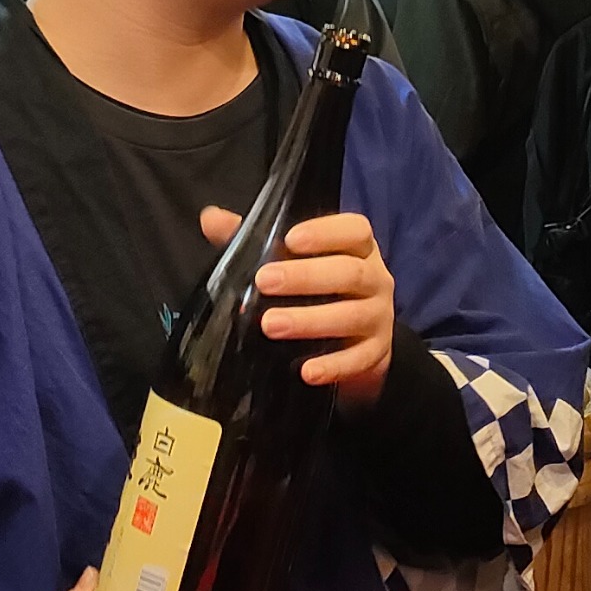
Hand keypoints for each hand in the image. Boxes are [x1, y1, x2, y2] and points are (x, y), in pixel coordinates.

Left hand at [203, 201, 394, 403]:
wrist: (354, 342)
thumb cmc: (318, 290)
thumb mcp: (290, 261)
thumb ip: (254, 239)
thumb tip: (211, 219)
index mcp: (357, 249)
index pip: (354, 231)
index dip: (325, 232)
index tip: (290, 239)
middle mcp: (375, 278)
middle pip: (349, 273)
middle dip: (306, 277)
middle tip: (264, 282)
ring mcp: (380, 317)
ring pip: (352, 315)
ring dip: (311, 320)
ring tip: (271, 325)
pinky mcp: (376, 352)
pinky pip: (359, 359)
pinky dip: (333, 365)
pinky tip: (305, 371)